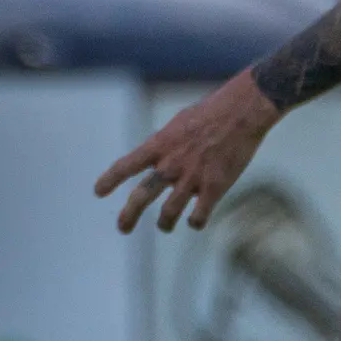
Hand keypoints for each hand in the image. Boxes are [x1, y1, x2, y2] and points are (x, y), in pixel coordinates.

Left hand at [94, 71, 284, 232]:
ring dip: (165, 223)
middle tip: (122, 227)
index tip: (98, 192)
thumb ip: (166, 144)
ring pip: (169, 213)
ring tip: (165, 226)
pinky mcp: (214, 188)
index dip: (110, 179)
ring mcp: (192, 178)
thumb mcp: (178, 123)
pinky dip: (195, 222)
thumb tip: (158, 159)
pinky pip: (198, 216)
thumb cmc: (212, 112)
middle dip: (129, 215)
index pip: (127, 165)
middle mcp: (171, 164)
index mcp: (160, 145)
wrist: (242, 112)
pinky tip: (196, 221)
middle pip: (141, 196)